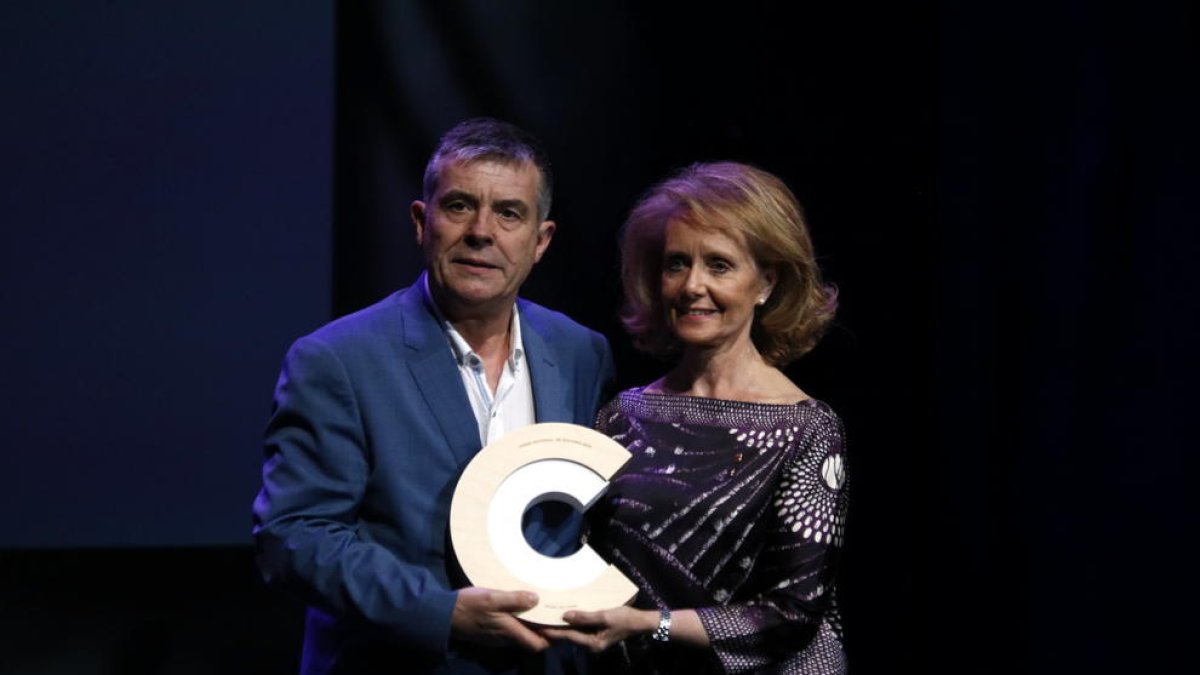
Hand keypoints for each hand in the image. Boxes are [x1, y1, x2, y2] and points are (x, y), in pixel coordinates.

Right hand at [451, 587, 548, 651]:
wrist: (443, 615)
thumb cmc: (469, 606)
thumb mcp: (492, 597)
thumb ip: (514, 599)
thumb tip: (536, 598)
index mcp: (510, 631)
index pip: (537, 644)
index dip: (551, 638)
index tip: (559, 624)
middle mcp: (506, 638)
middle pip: (531, 641)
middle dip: (544, 632)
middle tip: (553, 615)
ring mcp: (497, 637)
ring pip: (521, 636)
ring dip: (532, 627)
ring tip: (541, 610)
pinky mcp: (490, 633)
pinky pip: (511, 632)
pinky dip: (520, 625)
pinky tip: (521, 610)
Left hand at [540, 606, 657, 652]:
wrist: (640, 622)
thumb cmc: (624, 618)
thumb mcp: (604, 616)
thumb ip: (584, 617)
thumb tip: (565, 616)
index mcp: (592, 643)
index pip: (567, 636)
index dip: (552, 631)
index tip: (538, 627)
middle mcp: (590, 646)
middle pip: (568, 637)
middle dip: (554, 630)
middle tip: (538, 622)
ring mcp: (592, 642)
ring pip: (573, 634)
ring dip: (561, 627)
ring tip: (547, 619)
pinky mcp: (595, 636)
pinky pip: (579, 631)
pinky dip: (571, 625)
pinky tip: (564, 618)